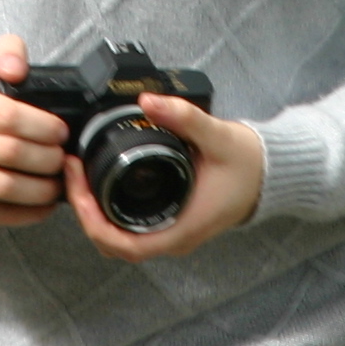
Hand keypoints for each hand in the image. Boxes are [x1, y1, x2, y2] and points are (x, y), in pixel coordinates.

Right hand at [0, 34, 66, 227]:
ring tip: (58, 180)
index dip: (42, 125)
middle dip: (46, 157)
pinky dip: (26, 213)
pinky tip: (44, 204)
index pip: (7, 116)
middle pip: (9, 153)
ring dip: (40, 188)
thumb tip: (16, 68)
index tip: (61, 131)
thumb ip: (8, 52)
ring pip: (3, 187)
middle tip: (63, 157)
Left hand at [66, 94, 264, 261]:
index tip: (78, 186)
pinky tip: (100, 182)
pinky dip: (108, 210)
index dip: (92, 220)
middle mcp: (172, 238)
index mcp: (180, 230)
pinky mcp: (170, 221)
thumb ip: (184, 117)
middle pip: (112, 243)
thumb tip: (149, 101)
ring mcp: (170, 232)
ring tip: (80, 174)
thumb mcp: (217, 137)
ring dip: (94, 212)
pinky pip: (129, 227)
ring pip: (118, 238)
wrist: (271, 173)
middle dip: (84, 212)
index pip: (122, 244)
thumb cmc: (248, 164)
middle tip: (73, 172)